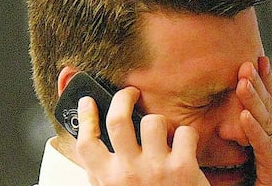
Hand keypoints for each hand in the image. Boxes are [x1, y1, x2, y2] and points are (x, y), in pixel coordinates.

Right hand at [74, 87, 207, 185]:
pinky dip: (186, 136)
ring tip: (162, 131)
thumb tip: (87, 141)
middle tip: (130, 94)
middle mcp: (129, 172)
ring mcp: (156, 169)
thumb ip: (100, 171)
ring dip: (159, 122)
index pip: (86, 142)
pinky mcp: (184, 168)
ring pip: (153, 121)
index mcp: (109, 178)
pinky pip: (184, 133)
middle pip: (117, 120)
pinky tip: (184, 146)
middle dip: (123, 98)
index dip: (85, 117)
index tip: (88, 102)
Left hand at [236, 56, 271, 185]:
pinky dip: (255, 132)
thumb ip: (233, 136)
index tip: (257, 58)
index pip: (270, 103)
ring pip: (269, 124)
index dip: (265, 81)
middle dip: (260, 84)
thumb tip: (209, 116)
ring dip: (256, 102)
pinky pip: (264, 149)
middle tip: (248, 62)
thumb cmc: (250, 183)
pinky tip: (244, 117)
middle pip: (271, 108)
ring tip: (243, 82)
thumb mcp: (242, 155)